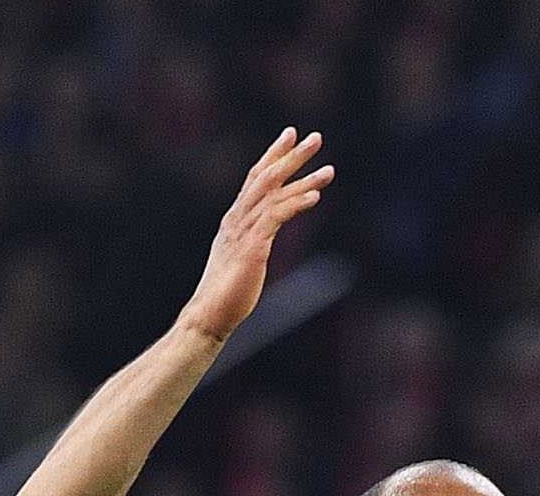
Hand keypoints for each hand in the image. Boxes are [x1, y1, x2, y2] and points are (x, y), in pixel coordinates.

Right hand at [176, 130, 332, 344]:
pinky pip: (276, 218)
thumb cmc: (226, 293)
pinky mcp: (253, 246)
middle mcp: (238, 218)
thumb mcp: (240, 259)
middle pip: (266, 177)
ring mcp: (244, 231)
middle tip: (315, 137)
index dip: (273, 155)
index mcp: (235, 219)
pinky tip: (315, 197)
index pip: (255, 178)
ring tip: (329, 169)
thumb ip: (251, 242)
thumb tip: (259, 240)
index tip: (289, 136)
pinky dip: (296, 204)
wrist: (209, 314)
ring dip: (304, 179)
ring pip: (275, 194)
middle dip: (291, 155)